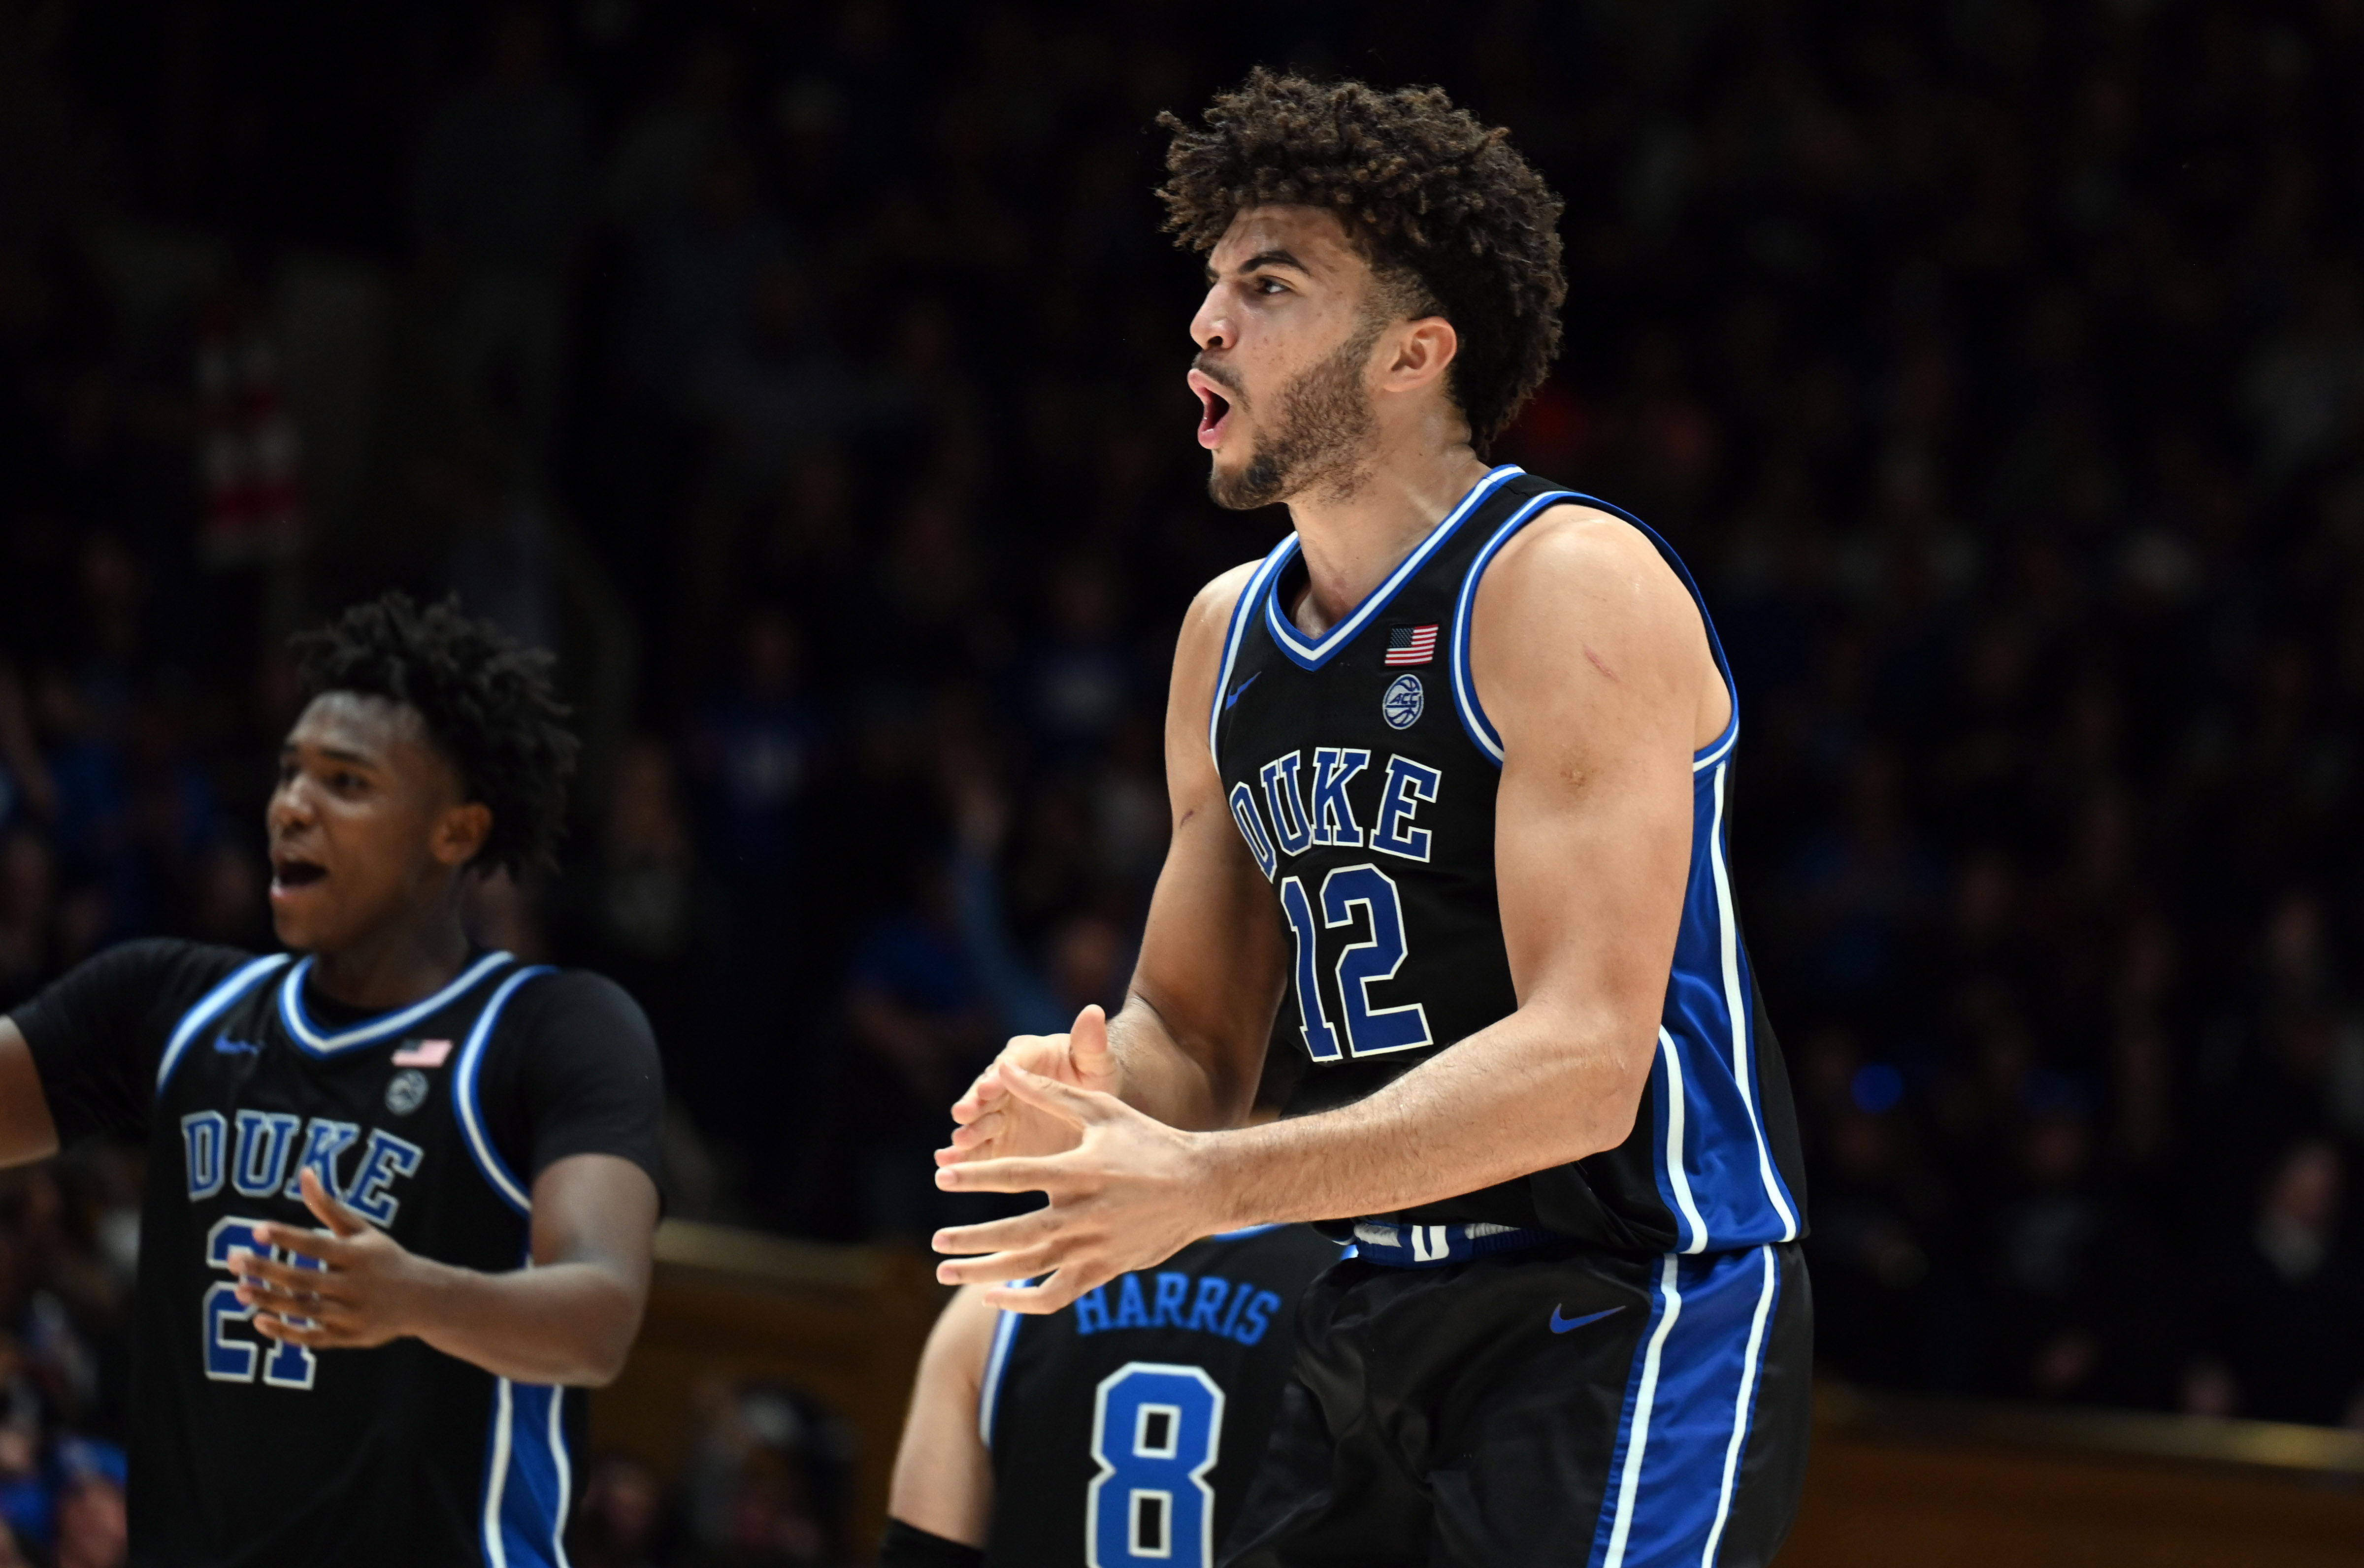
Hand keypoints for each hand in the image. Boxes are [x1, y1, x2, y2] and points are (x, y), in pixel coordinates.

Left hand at [230, 1167, 441, 1350]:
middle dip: (267, 1271)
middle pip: (305, 1280)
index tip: (256, 1230)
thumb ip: (329, 1207)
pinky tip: (260, 1321)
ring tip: (239, 1290)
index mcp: (360, 1255)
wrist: (423, 1298)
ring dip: (270, 1301)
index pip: (317, 1245)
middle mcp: (356, 1285)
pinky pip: (312, 1338)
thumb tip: (304, 1173)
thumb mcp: (362, 1230)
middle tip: (234, 1261)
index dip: (287, 1238)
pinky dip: (286, 1332)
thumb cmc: (384, 1258)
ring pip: (305, 1310)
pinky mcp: (349, 1337)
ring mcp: (353, 1314)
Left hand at [931, 1063, 1220, 1312]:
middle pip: (1014, 1233)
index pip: (1015, 1176)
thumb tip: (1004, 1068)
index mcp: (1079, 1171)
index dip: (974, 1176)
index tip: (941, 1176)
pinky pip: (1055, 1295)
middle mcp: (1083, 1213)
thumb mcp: (1101, 1108)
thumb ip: (1050, 1093)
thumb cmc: (1148, 1141)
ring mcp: (1093, 1247)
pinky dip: (1022, 1302)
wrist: (1202, 1186)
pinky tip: (992, 1296)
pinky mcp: (1103, 1270)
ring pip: (1029, 1269)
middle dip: (969, 1239)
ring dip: (983, 1273)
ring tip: (946, 1273)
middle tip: (935, 1242)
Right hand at [943, 1003, 1119, 1165]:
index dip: (999, 1075)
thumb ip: (1091, 1042)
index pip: (1011, 1063)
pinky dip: (964, 1157)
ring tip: (955, 1145)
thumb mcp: (1097, 1060)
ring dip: (967, 1132)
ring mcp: (999, 1111)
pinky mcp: (999, 1139)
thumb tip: (1094, 1010)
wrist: (1094, 1108)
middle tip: (963, 1114)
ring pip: (979, 1121)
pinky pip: (979, 1149)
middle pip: (985, 1091)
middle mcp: (1005, 1081)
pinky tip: (946, 1165)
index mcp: (1027, 1055)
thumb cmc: (1095, 1075)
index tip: (990, 1087)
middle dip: (974, 1103)